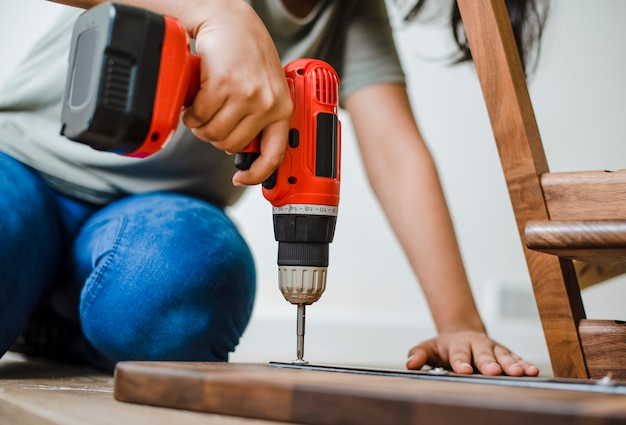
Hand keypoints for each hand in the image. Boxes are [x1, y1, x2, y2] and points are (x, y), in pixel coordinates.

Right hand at [181, 1, 292, 185]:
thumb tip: (242, 149)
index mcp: (282, 109)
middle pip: (231, 146)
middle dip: (215, 138)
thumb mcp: (266, 87)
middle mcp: (267, 103)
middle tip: (210, 122)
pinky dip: (191, 113)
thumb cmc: (247, 54)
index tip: (243, 179)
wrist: (230, 21)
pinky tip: (194, 101)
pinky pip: (199, 116)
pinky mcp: (223, 84)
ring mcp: (246, 94)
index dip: (257, 174)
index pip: (274, 155)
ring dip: (200, 126)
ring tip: (202, 110)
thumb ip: (260, 117)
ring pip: (213, 133)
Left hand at [405, 330, 539, 375]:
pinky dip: (524, 364)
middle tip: (494, 371)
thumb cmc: (443, 346)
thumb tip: (409, 363)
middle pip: (483, 355)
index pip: (458, 354)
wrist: (461, 333)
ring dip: (512, 364)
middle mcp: (477, 345)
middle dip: (489, 363)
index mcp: (457, 344)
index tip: (464, 370)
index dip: (461, 362)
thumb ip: (418, 354)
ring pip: (503, 356)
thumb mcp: (427, 348)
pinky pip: (516, 358)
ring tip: (520, 372)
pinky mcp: (505, 354)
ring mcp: (493, 349)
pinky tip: (533, 371)